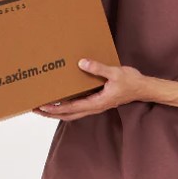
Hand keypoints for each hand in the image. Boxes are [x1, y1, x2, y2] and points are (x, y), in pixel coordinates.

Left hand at [33, 59, 147, 120]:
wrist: (143, 89)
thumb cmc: (130, 82)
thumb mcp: (114, 73)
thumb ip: (98, 68)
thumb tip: (81, 63)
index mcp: (96, 103)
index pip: (71, 108)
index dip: (55, 108)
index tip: (42, 106)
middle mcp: (94, 107)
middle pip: (67, 115)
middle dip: (51, 113)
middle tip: (35, 108)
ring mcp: (95, 106)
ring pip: (72, 113)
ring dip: (57, 112)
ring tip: (43, 107)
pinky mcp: (97, 102)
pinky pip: (78, 107)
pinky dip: (66, 107)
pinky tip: (60, 100)